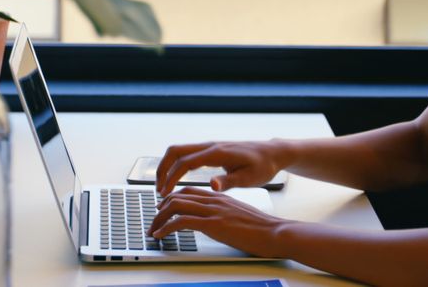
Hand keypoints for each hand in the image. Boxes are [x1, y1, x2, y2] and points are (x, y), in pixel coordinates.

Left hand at [148, 187, 287, 257]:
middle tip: (153, 221)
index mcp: (220, 196)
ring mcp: (213, 210)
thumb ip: (224, 213)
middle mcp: (214, 200)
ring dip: (159, 218)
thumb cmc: (261, 227)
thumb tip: (214, 220)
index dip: (172, 199)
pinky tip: (161, 235)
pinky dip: (166, 228)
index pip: (189, 192)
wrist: (274, 232)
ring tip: (153, 230)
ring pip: (175, 206)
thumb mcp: (239, 214)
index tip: (163, 210)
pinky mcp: (213, 224)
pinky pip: (181, 222)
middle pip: (178, 196)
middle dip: (160, 209)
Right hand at [155, 140, 285, 195]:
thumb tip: (212, 185)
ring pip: (179, 151)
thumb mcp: (249, 178)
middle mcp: (210, 146)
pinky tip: (176, 179)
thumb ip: (229, 181)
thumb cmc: (263, 166)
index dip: (171, 177)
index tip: (164, 193)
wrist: (272, 153)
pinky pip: (187, 154)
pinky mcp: (211, 150)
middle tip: (159, 190)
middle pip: (175, 151)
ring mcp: (210, 146)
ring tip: (163, 186)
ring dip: (167, 166)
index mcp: (217, 153)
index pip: (185, 162)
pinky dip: (176, 165)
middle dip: (162, 169)